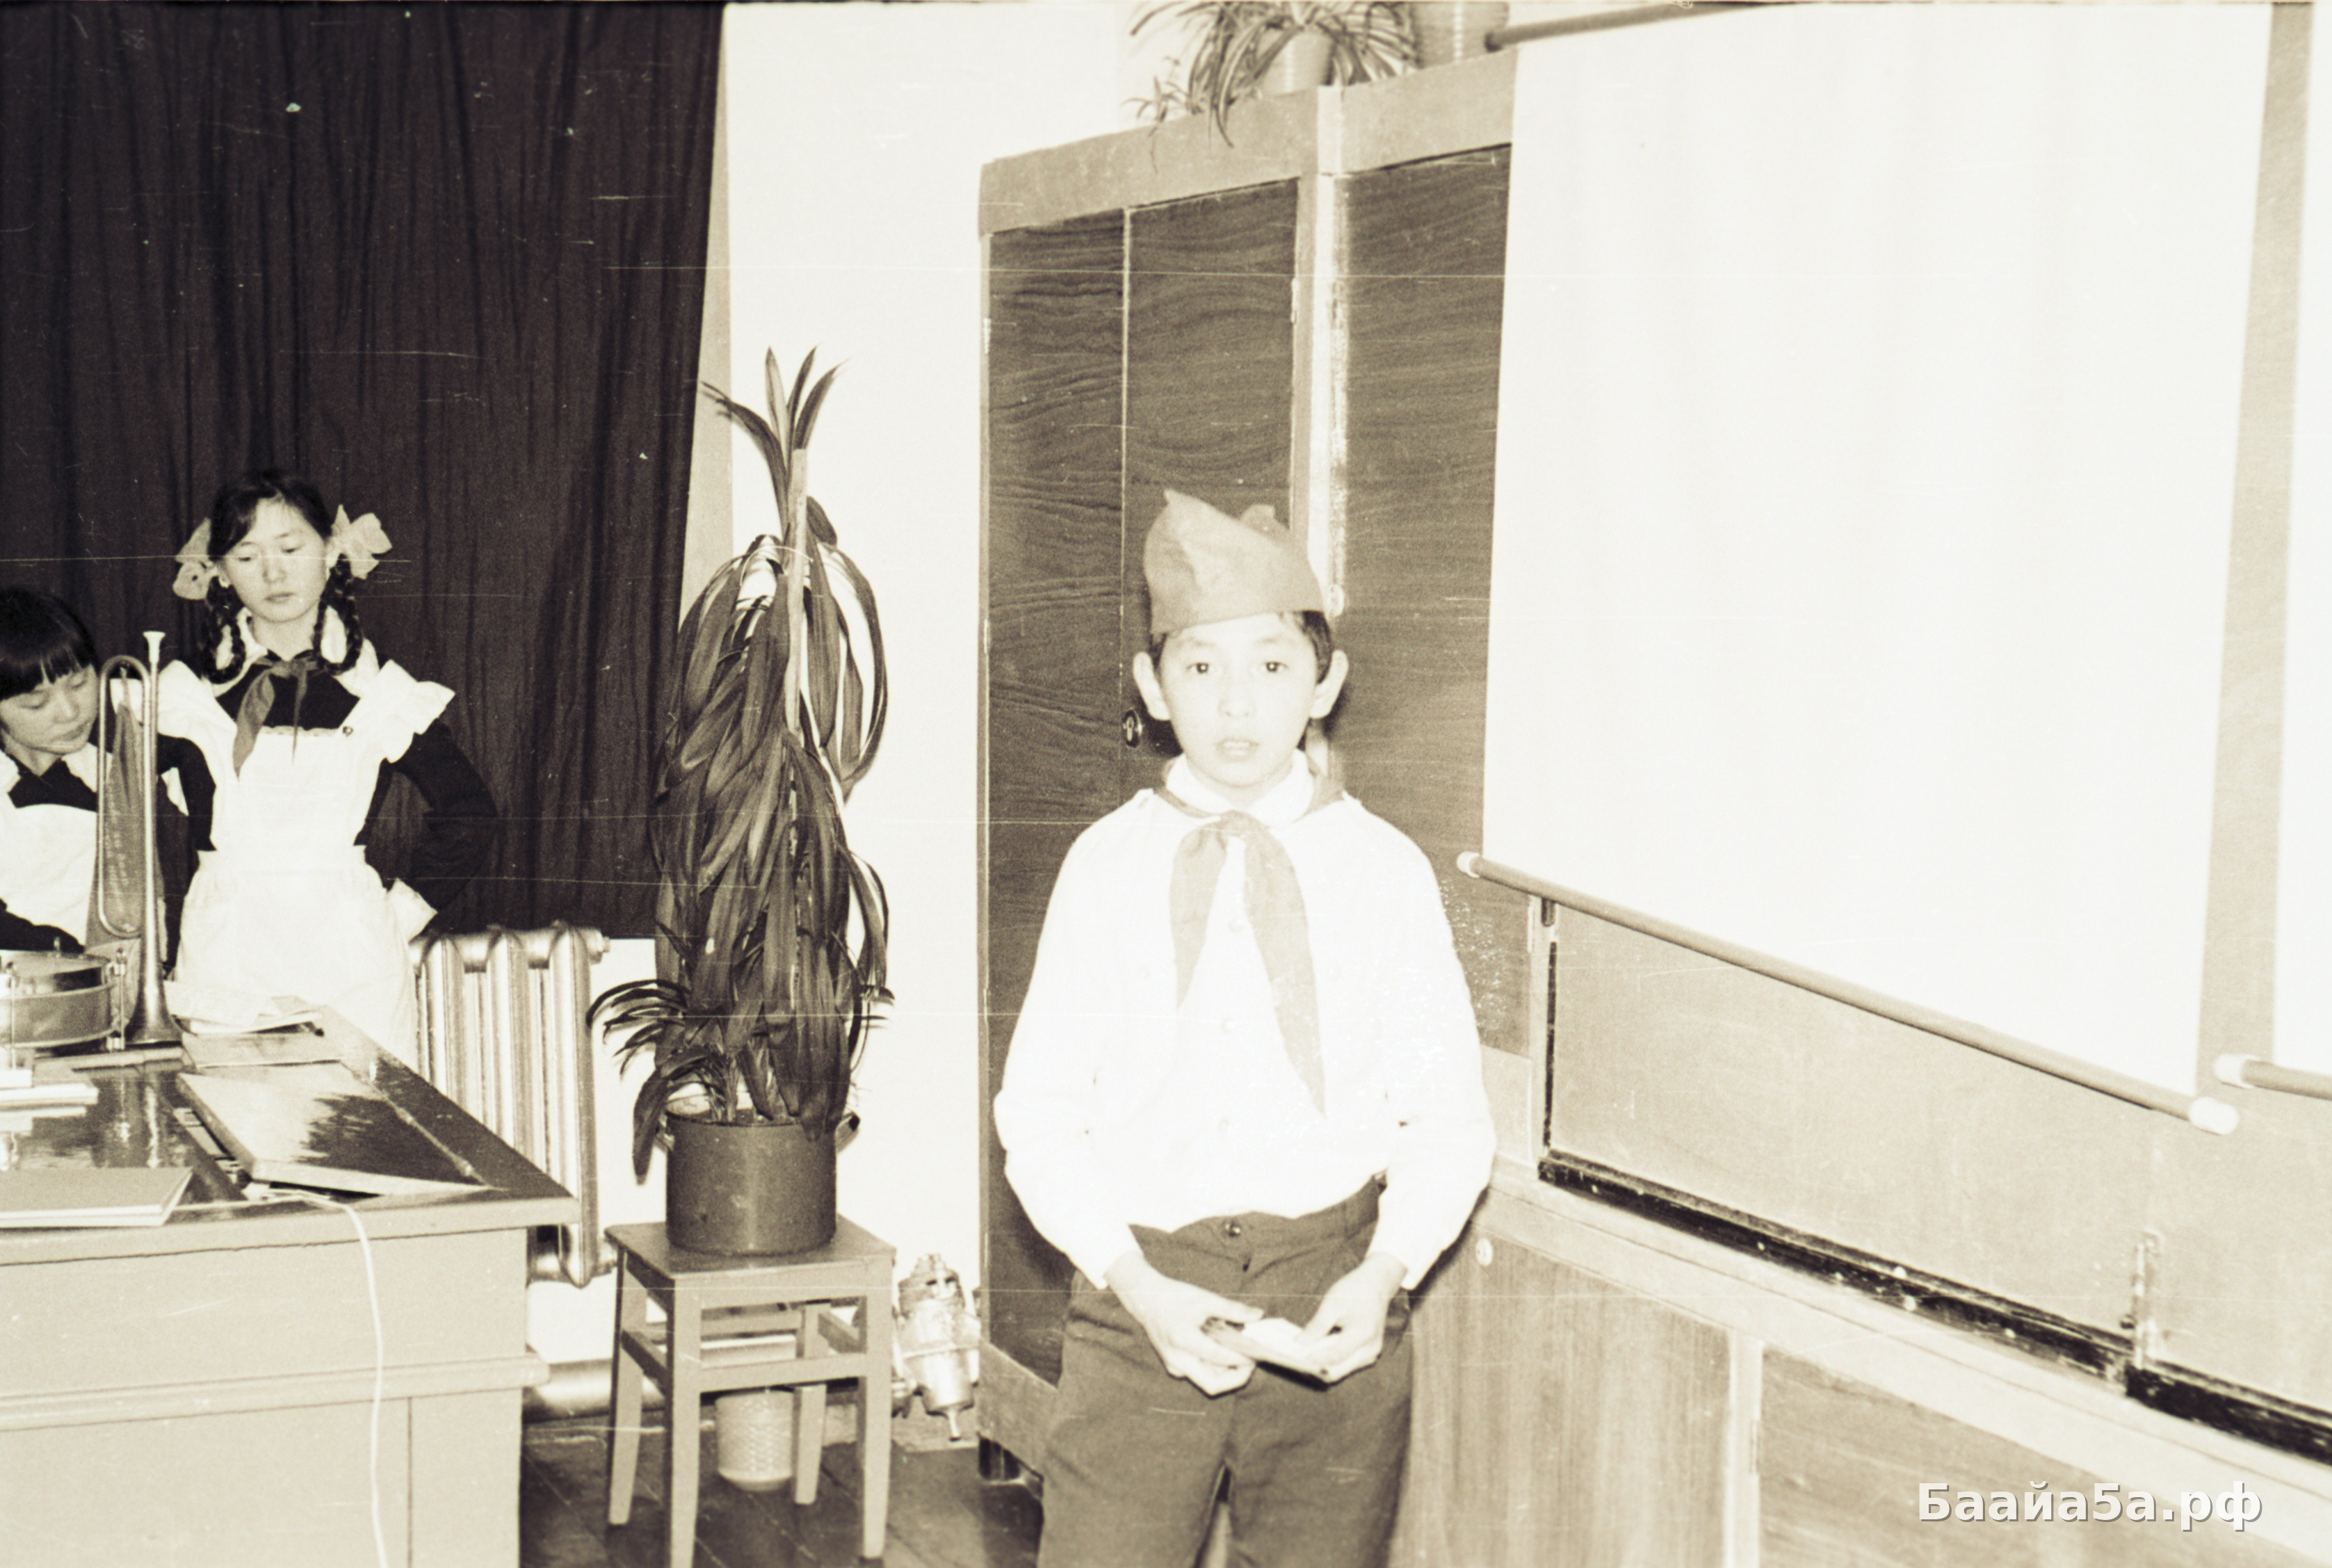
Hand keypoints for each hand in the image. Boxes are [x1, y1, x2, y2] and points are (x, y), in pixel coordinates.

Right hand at [1104, 1251, 1261, 1395]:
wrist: (1145, 1300)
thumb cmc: (1174, 1297)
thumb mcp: (1205, 1298)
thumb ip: (1232, 1309)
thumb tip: (1258, 1315)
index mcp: (1184, 1340)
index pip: (1219, 1358)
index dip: (1241, 1359)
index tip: (1256, 1353)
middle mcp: (1177, 1360)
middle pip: (1213, 1384)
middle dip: (1236, 1378)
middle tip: (1251, 1363)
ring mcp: (1174, 1366)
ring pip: (1206, 1381)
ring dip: (1226, 1373)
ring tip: (1239, 1354)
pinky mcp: (1174, 1367)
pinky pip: (1198, 1374)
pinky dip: (1214, 1368)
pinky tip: (1222, 1352)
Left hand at [1296, 1252, 1405, 1383]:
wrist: (1377, 1284)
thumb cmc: (1355, 1290)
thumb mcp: (1332, 1304)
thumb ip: (1317, 1326)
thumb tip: (1300, 1343)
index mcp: (1362, 1334)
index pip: (1334, 1356)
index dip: (1313, 1359)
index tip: (1295, 1357)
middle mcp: (1370, 1349)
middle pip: (1337, 1370)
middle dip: (1316, 1366)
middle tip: (1296, 1359)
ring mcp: (1371, 1353)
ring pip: (1341, 1370)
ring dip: (1322, 1365)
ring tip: (1304, 1354)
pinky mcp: (1369, 1354)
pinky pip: (1347, 1364)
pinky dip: (1331, 1361)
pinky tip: (1317, 1351)